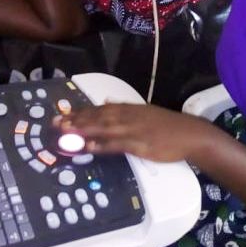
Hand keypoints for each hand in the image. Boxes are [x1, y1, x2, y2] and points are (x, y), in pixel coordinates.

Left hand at [53, 103, 210, 162]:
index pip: (100, 109)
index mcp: (129, 109)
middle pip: (97, 117)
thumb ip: (124, 107)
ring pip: (103, 128)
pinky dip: (101, 144)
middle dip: (76, 120)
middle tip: (55, 123)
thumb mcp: (145, 111)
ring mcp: (133, 130)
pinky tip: (88, 146)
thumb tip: (106, 100)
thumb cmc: (168, 125)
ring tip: (65, 131)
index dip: (81, 112)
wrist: (190, 134)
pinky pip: (116, 144)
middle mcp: (128, 116)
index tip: (62, 114)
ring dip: (83, 129)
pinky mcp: (139, 144)